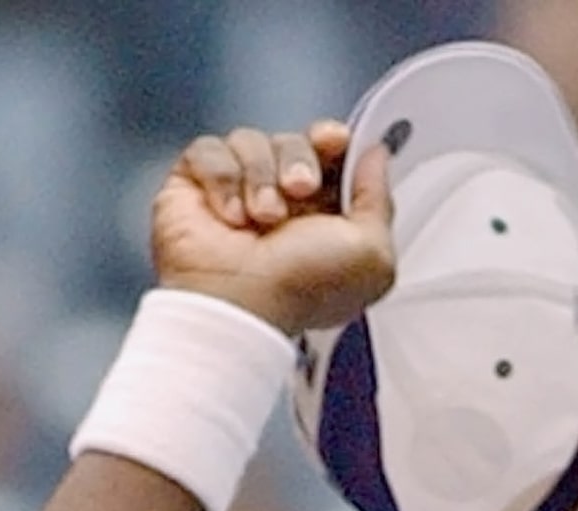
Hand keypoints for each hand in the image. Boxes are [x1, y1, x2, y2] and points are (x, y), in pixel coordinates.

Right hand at [152, 119, 395, 335]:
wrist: (241, 302)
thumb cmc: (303, 288)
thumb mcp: (372, 253)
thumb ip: (380, 199)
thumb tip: (376, 156)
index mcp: (326, 218)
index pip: (330, 155)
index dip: (332, 141)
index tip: (334, 141)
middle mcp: (283, 204)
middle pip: (294, 142)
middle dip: (299, 160)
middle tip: (299, 190)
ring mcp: (238, 193)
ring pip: (252, 141)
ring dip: (261, 177)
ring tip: (263, 217)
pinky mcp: (196, 185)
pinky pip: (210, 149)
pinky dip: (222, 179)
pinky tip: (229, 216)